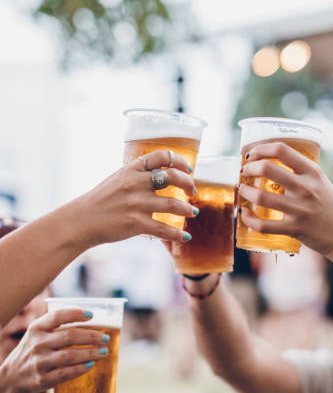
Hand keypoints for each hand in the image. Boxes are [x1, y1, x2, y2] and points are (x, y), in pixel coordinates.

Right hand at [1, 309, 108, 392]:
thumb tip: (94, 320)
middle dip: (92, 336)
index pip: (58, 316)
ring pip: (70, 355)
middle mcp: (37, 344)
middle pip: (70, 336)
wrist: (13, 376)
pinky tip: (91, 365)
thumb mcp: (39, 333)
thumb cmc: (36, 349)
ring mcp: (39, 362)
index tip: (92, 315)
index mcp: (37, 328)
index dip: (76, 314)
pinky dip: (81, 369)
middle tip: (106, 338)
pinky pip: (65, 373)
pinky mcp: (42, 379)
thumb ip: (58, 326)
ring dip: (90, 353)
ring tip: (104, 351)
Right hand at [71, 149, 196, 245]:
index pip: (162, 156)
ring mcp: (137, 203)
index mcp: (132, 169)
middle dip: (188, 184)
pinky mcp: (136, 223)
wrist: (81, 221)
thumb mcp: (118, 178)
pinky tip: (185, 236)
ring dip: (187, 209)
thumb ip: (138, 175)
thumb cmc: (101, 200)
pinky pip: (164, 229)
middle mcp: (135, 183)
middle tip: (192, 191)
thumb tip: (163, 175)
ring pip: (173, 204)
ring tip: (192, 212)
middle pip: (173, 176)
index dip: (180, 162)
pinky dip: (178, 234)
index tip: (188, 170)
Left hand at [238, 142, 332, 258]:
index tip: (252, 154)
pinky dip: (249, 219)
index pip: (282, 150)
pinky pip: (263, 225)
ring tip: (243, 191)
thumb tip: (271, 162)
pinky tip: (245, 215)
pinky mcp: (294, 229)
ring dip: (245, 192)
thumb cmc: (331, 206)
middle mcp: (306, 188)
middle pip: (266, 169)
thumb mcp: (321, 182)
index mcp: (313, 172)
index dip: (261, 148)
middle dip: (248, 169)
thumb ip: (301, 172)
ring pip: (260, 196)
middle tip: (244, 172)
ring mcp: (299, 209)